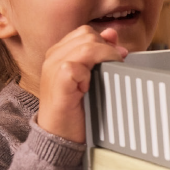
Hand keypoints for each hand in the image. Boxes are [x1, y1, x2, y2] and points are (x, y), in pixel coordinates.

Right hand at [37, 25, 127, 143]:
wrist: (59, 137)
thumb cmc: (75, 110)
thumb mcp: (90, 78)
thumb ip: (99, 54)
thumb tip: (112, 34)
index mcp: (59, 53)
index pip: (85, 32)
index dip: (104, 42)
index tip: (117, 57)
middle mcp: (53, 57)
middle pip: (87, 36)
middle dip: (107, 50)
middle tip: (115, 68)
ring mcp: (52, 69)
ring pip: (85, 47)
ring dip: (103, 60)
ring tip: (104, 78)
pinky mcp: (57, 82)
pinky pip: (75, 66)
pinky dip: (87, 75)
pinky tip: (87, 88)